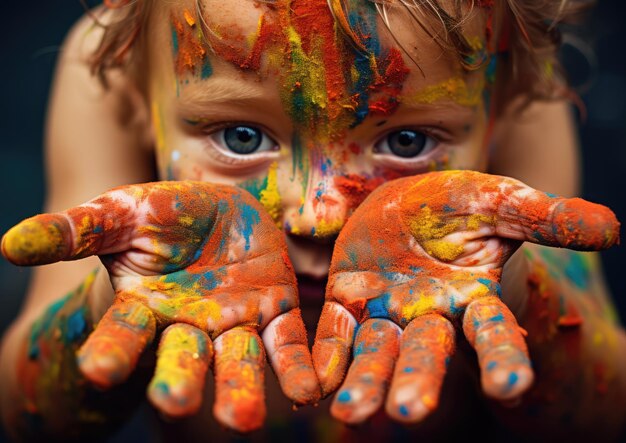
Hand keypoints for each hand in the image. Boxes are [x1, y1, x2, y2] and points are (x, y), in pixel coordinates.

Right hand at [2, 181, 319, 431]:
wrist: (216, 211)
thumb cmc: (161, 216)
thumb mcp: (119, 215)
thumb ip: (74, 230)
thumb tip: (7, 243)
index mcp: (144, 307)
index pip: (123, 335)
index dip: (111, 351)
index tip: (97, 371)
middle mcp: (187, 326)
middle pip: (181, 359)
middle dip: (177, 381)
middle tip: (173, 404)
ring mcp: (232, 324)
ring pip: (237, 361)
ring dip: (240, 390)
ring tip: (245, 421)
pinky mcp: (273, 314)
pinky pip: (286, 345)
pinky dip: (297, 369)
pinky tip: (310, 391)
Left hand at [311, 170, 618, 424]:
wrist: (407, 202)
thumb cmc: (458, 205)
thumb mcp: (498, 202)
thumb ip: (544, 218)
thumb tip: (612, 228)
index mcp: (473, 297)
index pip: (494, 334)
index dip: (503, 360)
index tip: (510, 389)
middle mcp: (432, 316)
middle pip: (428, 355)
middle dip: (420, 382)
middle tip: (409, 414)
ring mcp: (388, 314)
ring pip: (377, 355)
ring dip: (365, 384)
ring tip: (350, 414)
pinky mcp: (349, 305)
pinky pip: (335, 338)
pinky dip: (324, 362)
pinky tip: (310, 387)